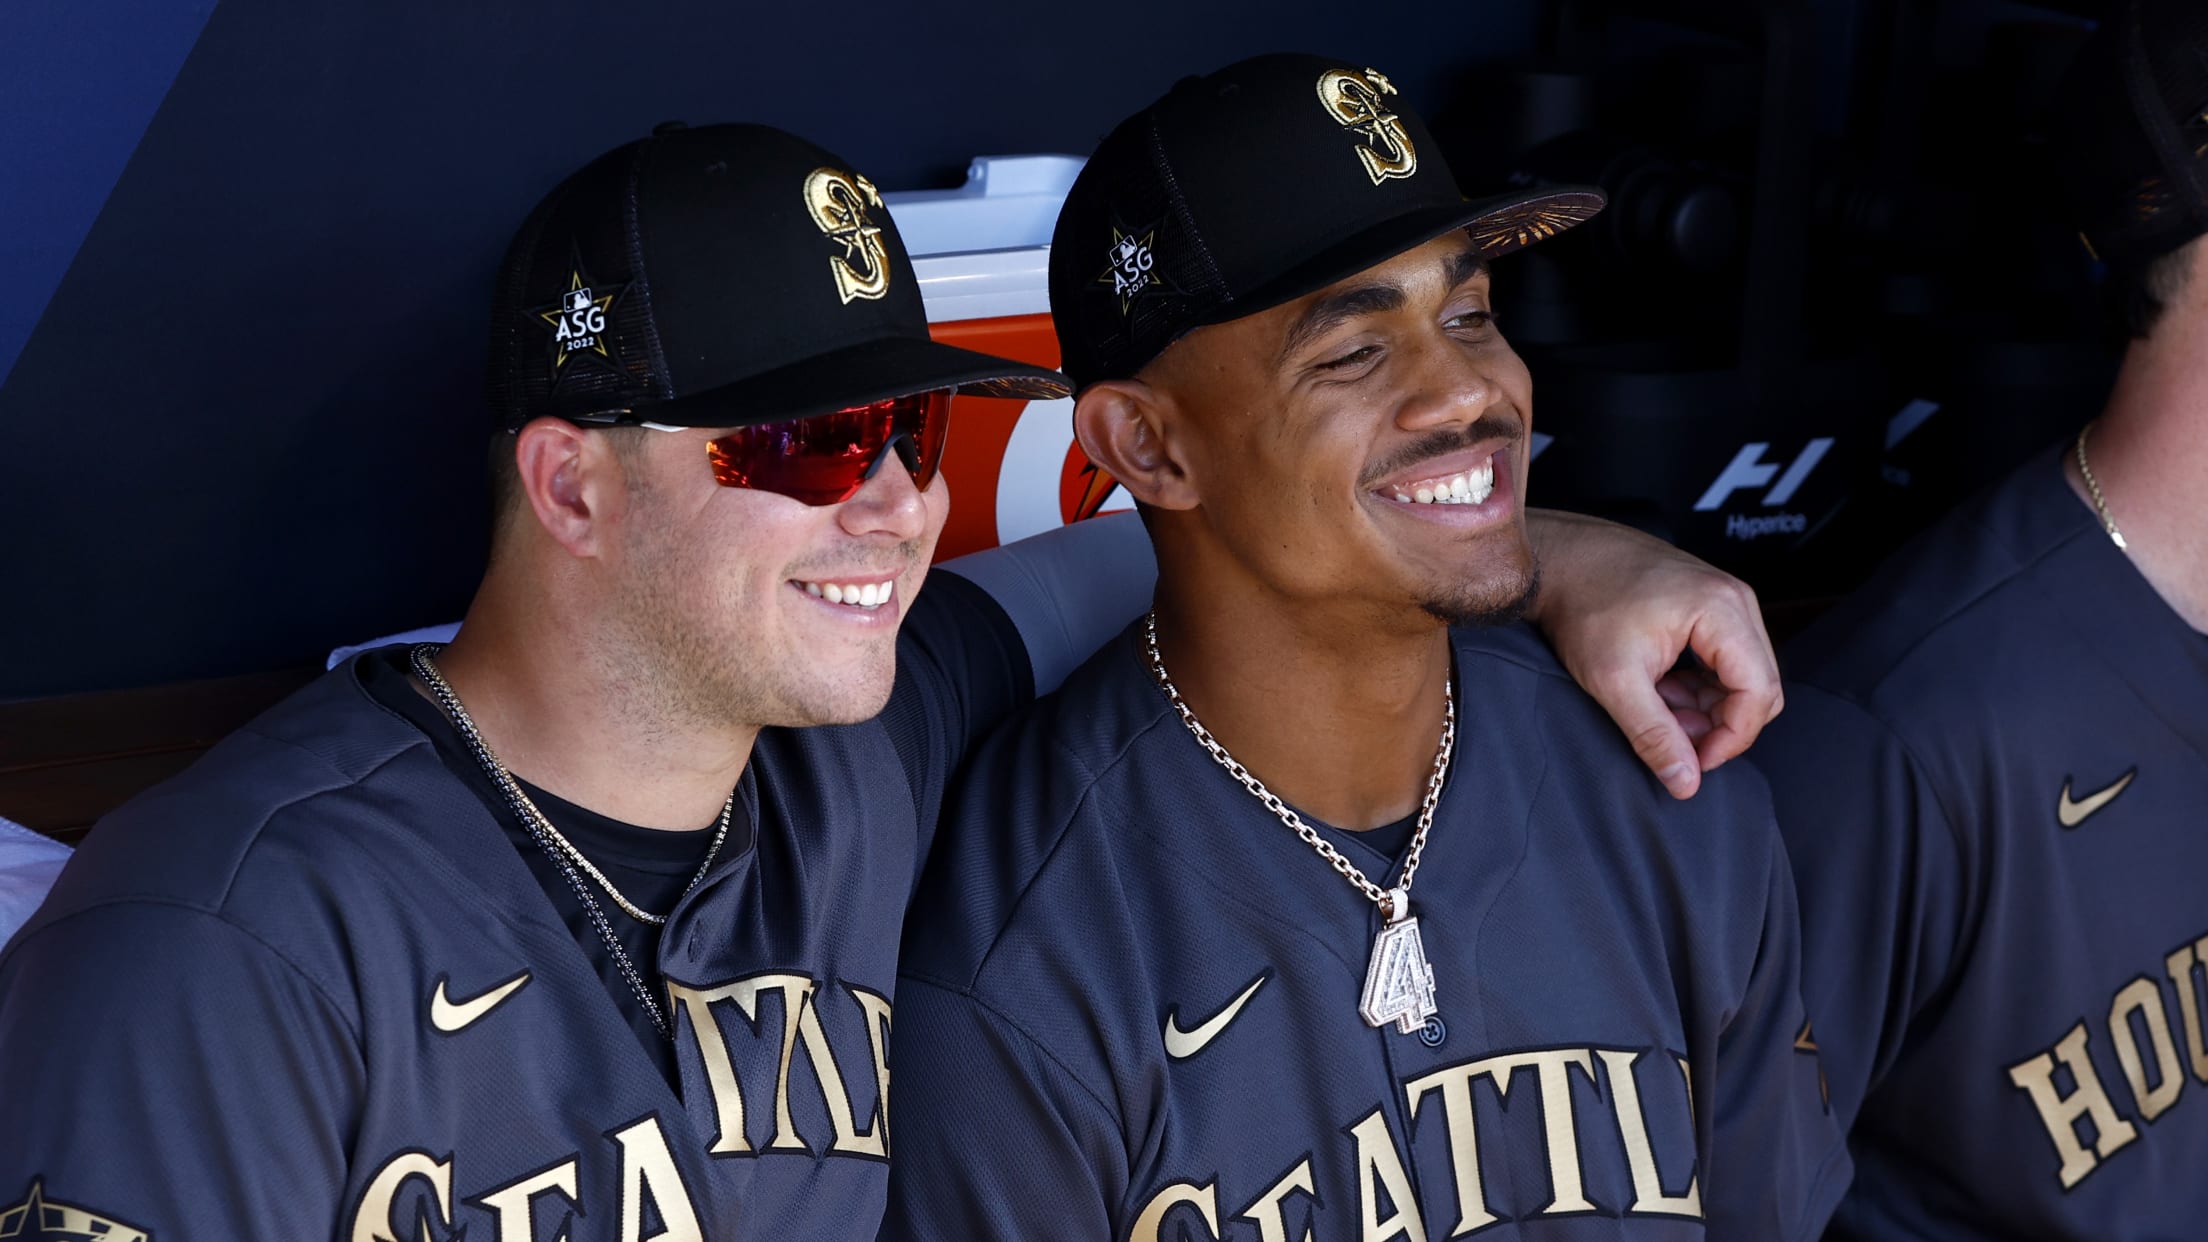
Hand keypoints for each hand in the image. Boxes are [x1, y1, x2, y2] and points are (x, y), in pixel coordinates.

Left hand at [1524, 509, 1782, 798]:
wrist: (1557, 559)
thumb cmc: (1581, 606)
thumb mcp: (1613, 680)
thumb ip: (1653, 734)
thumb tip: (1686, 783)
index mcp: (1723, 610)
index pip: (1760, 693)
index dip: (1732, 739)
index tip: (1693, 762)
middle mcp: (1735, 600)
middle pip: (1759, 686)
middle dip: (1720, 725)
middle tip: (1671, 737)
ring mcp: (1724, 600)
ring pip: (1742, 676)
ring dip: (1706, 707)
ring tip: (1655, 709)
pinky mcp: (1709, 606)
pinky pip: (1725, 660)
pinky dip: (1698, 686)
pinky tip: (1658, 690)